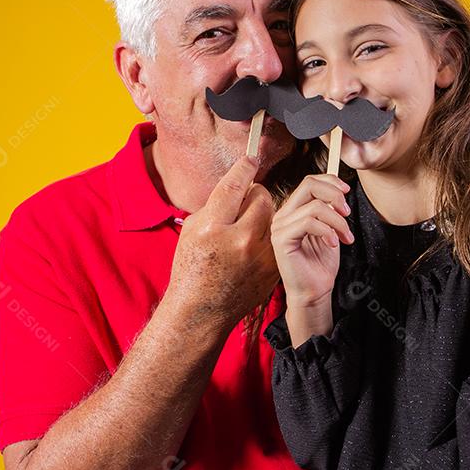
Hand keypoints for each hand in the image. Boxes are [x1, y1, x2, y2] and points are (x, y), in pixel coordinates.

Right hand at [165, 156, 278, 329]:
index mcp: (215, 227)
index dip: (245, 167)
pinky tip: (251, 247)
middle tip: (243, 203)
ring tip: (245, 228)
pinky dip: (268, 235)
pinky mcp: (273, 267)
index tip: (251, 158)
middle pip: (262, 197)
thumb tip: (238, 184)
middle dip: (254, 194)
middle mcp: (241, 239)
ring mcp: (261, 256)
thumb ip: (216, 205)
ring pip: (274, 215)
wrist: (202, 311)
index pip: (235, 185)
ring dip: (263, 214)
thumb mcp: (193, 230)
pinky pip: (277, 236)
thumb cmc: (192, 268)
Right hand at [270, 174, 353, 308]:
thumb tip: (340, 190)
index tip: (347, 191)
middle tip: (347, 213)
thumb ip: (330, 209)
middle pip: (309, 185)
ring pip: (315, 206)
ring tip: (346, 237)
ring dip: (337, 221)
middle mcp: (283, 215)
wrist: (314, 291)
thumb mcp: (330, 229)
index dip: (330, 181)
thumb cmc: (321, 264)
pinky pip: (308, 222)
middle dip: (334, 195)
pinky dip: (327, 231)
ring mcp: (280, 226)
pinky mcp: (281, 240)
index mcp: (293, 210)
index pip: (309, 181)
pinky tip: (333, 243)